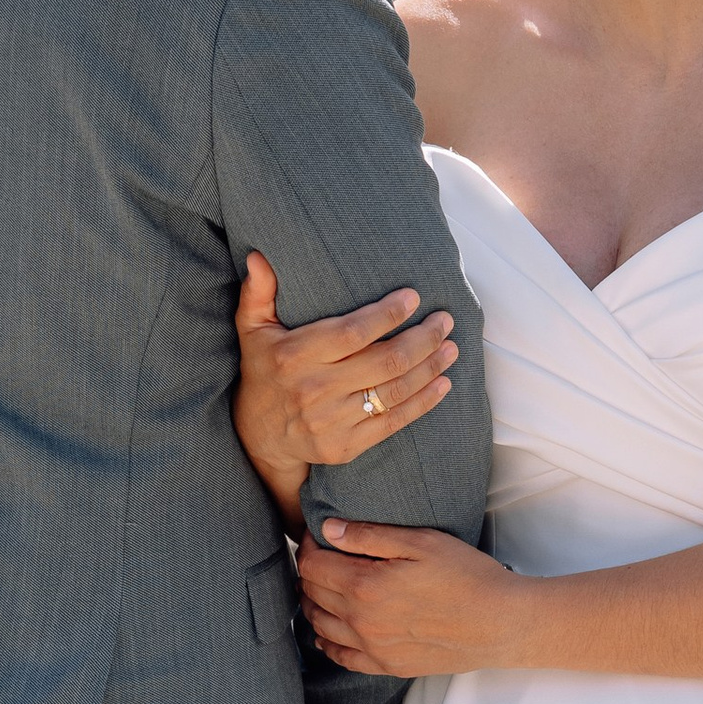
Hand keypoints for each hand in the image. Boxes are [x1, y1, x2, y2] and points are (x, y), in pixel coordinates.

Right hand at [232, 253, 453, 521]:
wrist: (259, 437)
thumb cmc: (263, 372)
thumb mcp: (252, 330)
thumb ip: (258, 293)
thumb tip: (259, 256)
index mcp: (294, 355)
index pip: (352, 332)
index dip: (387, 315)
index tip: (413, 298)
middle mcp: (313, 389)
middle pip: (384, 361)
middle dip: (422, 339)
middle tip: (444, 321)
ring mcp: (331, 422)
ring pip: (394, 391)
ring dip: (429, 368)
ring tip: (450, 348)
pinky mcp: (345, 447)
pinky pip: (392, 423)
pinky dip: (423, 403)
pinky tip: (442, 384)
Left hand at [297, 518, 528, 677]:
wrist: (500, 624)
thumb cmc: (467, 576)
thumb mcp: (421, 542)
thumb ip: (370, 536)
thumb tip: (329, 530)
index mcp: (366, 586)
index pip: (312, 566)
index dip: (309, 546)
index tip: (318, 536)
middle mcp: (362, 621)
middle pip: (311, 595)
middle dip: (310, 572)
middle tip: (322, 558)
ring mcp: (373, 648)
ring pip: (319, 626)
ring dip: (314, 604)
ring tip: (323, 589)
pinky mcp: (387, 666)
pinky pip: (341, 657)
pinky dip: (327, 641)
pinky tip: (329, 630)